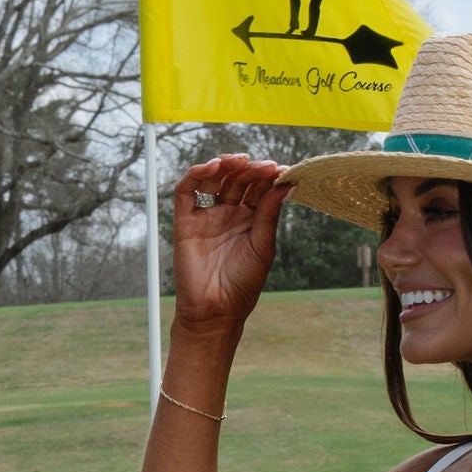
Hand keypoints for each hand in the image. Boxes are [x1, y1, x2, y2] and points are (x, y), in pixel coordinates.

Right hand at [171, 154, 291, 331]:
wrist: (216, 311)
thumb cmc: (243, 285)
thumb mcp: (263, 246)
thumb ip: (270, 213)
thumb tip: (286, 183)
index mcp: (250, 221)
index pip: (258, 189)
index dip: (269, 176)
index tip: (282, 169)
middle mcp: (228, 215)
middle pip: (238, 180)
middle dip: (251, 169)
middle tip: (264, 165)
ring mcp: (207, 216)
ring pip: (215, 179)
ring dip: (226, 165)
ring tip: (240, 161)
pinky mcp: (186, 221)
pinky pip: (187, 191)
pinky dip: (197, 174)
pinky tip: (213, 167)